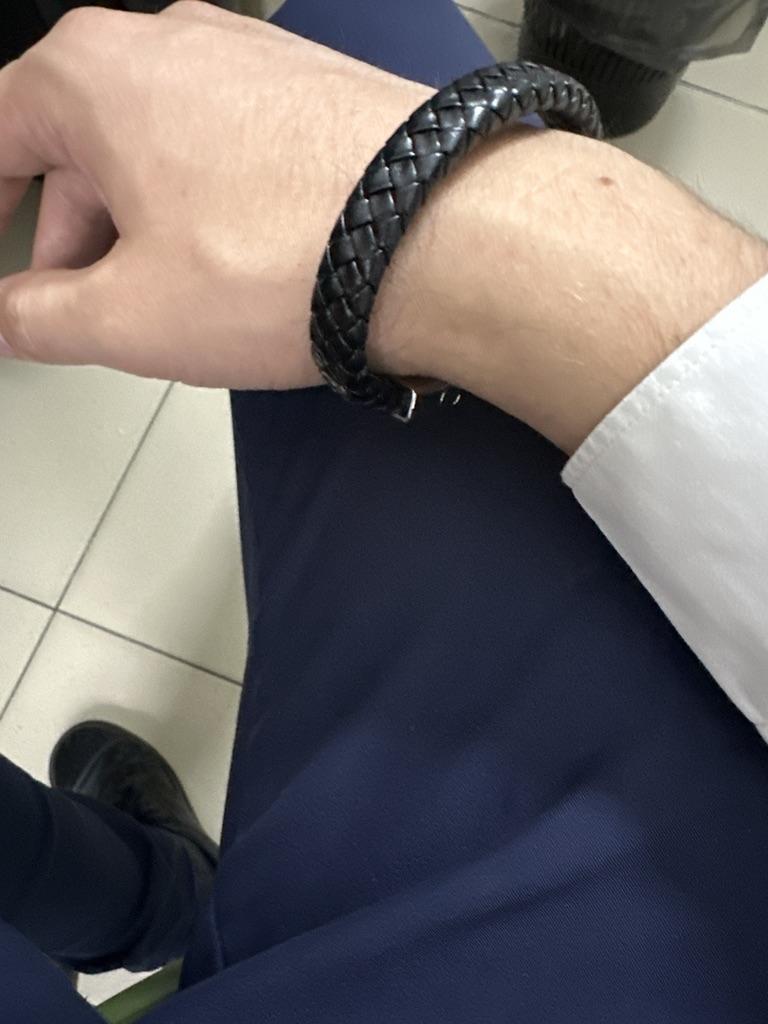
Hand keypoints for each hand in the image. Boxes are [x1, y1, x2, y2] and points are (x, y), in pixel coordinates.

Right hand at [0, 1, 428, 386]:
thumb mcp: (128, 316)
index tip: (5, 266)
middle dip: (74, 238)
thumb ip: (38, 318)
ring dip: (144, 228)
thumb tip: (10, 317)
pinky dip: (207, 207)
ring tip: (177, 304)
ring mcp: (247, 60)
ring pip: (156, 151)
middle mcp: (169, 45)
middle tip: (86, 312)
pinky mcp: (307, 91)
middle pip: (79, 148)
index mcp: (93, 77)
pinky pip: (223, 150)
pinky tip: (239, 267)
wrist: (441, 236)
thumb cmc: (291, 256)